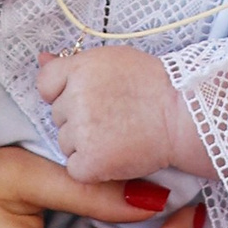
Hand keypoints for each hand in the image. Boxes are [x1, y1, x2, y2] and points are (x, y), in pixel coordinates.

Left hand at [38, 45, 204, 183]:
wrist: (186, 117)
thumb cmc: (155, 86)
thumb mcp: (112, 60)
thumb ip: (73, 63)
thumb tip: (42, 58)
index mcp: (79, 68)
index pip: (46, 83)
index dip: (64, 92)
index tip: (90, 98)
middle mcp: (75, 97)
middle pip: (58, 115)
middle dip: (79, 118)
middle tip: (115, 115)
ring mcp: (81, 131)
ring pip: (65, 143)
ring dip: (85, 144)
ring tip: (120, 134)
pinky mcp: (90, 162)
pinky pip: (75, 169)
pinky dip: (93, 168)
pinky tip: (116, 154)